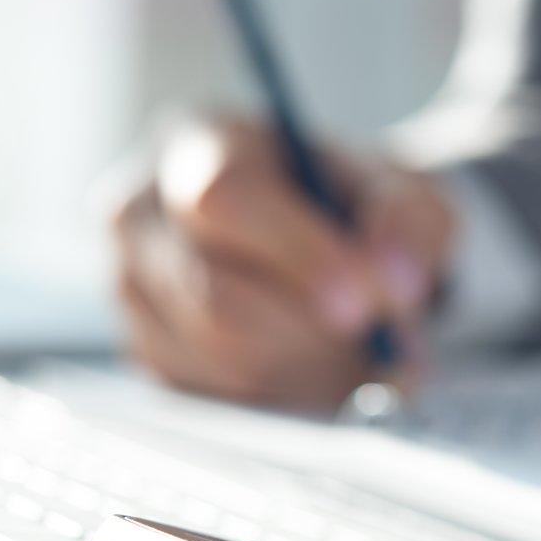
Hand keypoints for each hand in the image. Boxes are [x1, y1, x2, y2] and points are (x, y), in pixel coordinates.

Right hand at [107, 114, 454, 405]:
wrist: (331, 242)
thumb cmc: (354, 207)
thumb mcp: (402, 192)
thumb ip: (408, 221)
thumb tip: (396, 279)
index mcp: (197, 144)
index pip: (224, 199)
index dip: (299, 257)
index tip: (365, 301)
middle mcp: (141, 212)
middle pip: (214, 297)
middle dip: (313, 331)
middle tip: (380, 337)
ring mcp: (132, 287)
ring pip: (220, 357)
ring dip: (308, 368)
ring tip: (358, 347)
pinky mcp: (146, 352)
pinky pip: (218, 396)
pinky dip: (286, 394)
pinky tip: (320, 364)